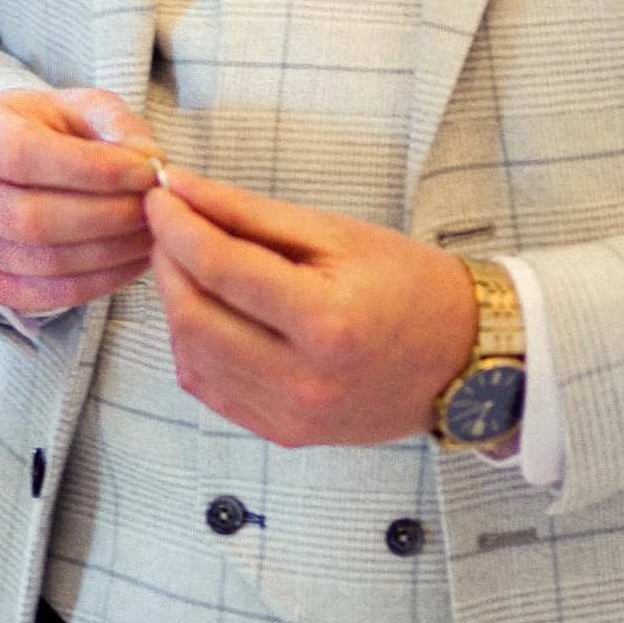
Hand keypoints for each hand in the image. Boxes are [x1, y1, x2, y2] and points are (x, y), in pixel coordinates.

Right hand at [0, 89, 158, 318]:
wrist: (5, 162)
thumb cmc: (48, 129)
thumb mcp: (81, 107)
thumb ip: (117, 126)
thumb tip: (148, 163)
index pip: (24, 156)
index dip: (91, 169)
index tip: (145, 172)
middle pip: (32, 217)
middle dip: (107, 216)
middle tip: (156, 208)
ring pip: (42, 260)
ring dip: (110, 251)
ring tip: (152, 233)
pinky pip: (46, 294)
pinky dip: (98, 282)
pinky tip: (131, 260)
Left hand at [143, 171, 475, 446]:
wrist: (462, 357)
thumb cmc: (410, 285)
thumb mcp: (336, 233)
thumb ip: (250, 214)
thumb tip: (183, 189)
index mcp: (327, 323)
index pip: (221, 269)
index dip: (178, 226)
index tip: (161, 195)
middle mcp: (305, 381)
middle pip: (194, 318)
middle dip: (168, 263)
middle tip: (170, 225)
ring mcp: (293, 415)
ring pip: (191, 357)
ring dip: (177, 304)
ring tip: (193, 264)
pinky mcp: (284, 432)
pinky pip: (209, 389)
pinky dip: (194, 346)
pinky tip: (212, 313)